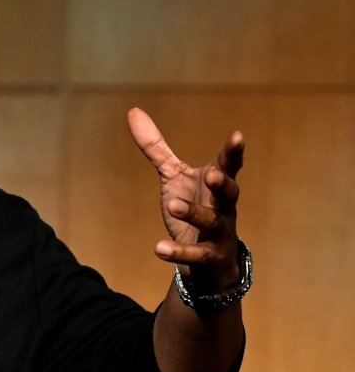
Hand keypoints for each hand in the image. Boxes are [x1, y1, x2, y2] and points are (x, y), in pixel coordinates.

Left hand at [128, 107, 243, 290]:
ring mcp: (219, 233)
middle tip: (211, 173)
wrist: (207, 260)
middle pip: (229, 193)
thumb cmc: (193, 207)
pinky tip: (158, 248)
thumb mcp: (173, 177)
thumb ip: (156, 148)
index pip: (228, 165)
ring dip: (194, 213)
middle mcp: (223, 207)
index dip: (233, 152)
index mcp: (216, 184)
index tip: (237, 136)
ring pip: (212, 222)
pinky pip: (195, 254)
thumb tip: (132, 111)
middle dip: (222, 183)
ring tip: (174, 205)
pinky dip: (178, 251)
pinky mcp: (208, 257)